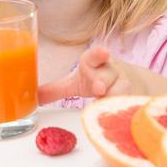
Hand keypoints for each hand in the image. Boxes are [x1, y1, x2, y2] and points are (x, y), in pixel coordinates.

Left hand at [37, 45, 166, 104]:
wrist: (129, 83)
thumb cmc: (96, 80)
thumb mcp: (76, 83)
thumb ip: (55, 89)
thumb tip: (32, 96)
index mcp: (93, 63)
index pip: (95, 56)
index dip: (98, 54)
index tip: (103, 52)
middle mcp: (111, 72)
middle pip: (106, 76)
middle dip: (102, 82)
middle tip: (98, 89)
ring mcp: (125, 85)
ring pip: (119, 92)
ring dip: (111, 98)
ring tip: (107, 102)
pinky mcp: (134, 98)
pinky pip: (129, 105)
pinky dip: (124, 110)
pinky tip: (123, 115)